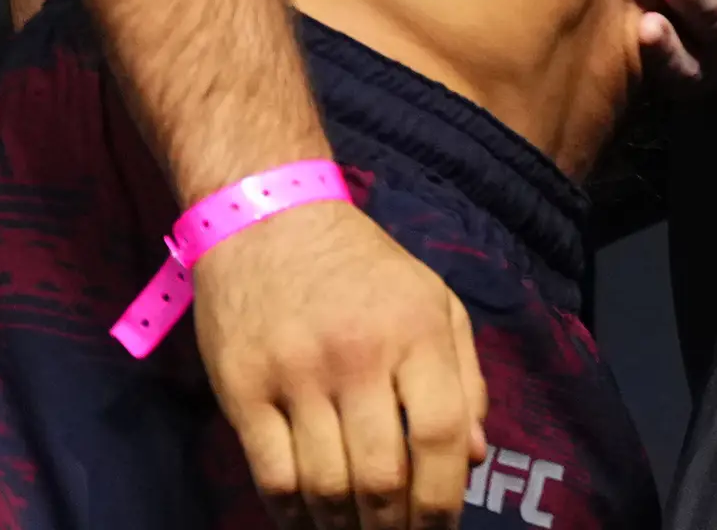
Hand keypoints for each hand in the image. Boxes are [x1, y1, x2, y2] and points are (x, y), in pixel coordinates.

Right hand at [191, 200, 485, 529]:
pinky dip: (291, 514)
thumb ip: (463, 377)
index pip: (438, 434)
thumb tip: (473, 457)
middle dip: (393, 528)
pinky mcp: (244, 389)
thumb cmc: (362, 265)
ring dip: (344, 528)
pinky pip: (272, 475)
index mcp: (415, 331)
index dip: (444, 498)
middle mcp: (358, 355)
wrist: (267, 218)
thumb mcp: (433, 301)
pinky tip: (307, 522)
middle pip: (381, 474)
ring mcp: (296, 374)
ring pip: (325, 486)